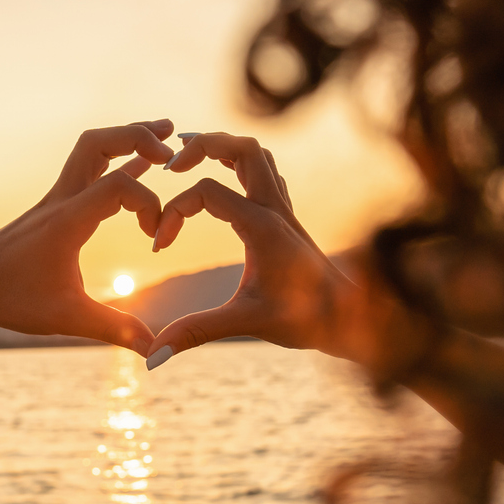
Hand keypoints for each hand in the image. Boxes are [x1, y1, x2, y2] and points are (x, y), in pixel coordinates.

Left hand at [0, 120, 175, 354]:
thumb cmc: (10, 298)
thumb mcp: (66, 318)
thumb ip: (115, 329)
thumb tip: (155, 352)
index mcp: (68, 219)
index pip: (118, 184)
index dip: (149, 204)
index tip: (155, 239)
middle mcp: (63, 199)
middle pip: (99, 142)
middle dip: (138, 136)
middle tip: (173, 146)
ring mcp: (57, 198)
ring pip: (92, 148)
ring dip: (128, 139)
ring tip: (164, 135)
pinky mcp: (56, 206)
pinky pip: (90, 171)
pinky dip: (119, 162)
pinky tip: (141, 165)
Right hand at [147, 132, 357, 365]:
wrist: (349, 318)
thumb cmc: (305, 319)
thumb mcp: (245, 322)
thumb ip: (196, 332)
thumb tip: (153, 358)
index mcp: (262, 224)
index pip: (205, 192)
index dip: (172, 213)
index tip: (158, 247)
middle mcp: (274, 208)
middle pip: (240, 147)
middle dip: (201, 146)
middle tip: (168, 164)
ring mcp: (283, 209)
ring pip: (256, 153)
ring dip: (223, 147)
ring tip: (189, 156)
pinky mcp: (286, 217)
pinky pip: (264, 172)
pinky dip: (238, 164)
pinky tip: (223, 177)